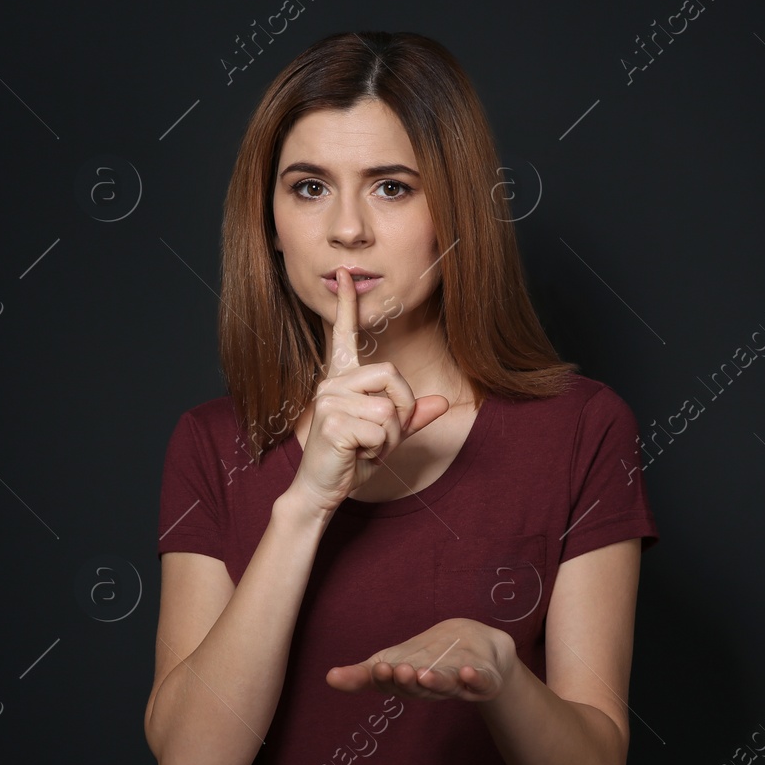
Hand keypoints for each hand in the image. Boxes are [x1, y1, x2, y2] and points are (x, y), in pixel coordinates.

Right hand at [287, 267, 450, 514]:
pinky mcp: (332, 421)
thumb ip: (411, 418)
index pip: (343, 335)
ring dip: (391, 436)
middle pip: (391, 374)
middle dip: (402, 409)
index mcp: (341, 380)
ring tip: (368, 448)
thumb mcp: (386, 436)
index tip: (346, 275)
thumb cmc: (350, 459)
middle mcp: (331, 384)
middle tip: (384, 436)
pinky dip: (381, 448)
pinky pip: (382, 428)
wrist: (321, 489)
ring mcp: (329, 400)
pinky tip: (359, 454)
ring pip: (390, 407)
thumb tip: (443, 403)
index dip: (347, 305)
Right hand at [324, 618, 519, 703]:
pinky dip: (474, 679)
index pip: (393, 683)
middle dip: (408, 681)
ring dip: (436, 682)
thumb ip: (363, 675)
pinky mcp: (484, 680)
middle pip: (419, 688)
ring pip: (447, 686)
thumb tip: (329, 678)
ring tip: (424, 674)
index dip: (385, 678)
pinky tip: (467, 672)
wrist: (477, 649)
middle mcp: (431, 689)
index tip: (377, 668)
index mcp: (407, 684)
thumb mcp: (392, 662)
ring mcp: (459, 685)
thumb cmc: (426, 658)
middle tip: (399, 671)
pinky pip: (481, 683)